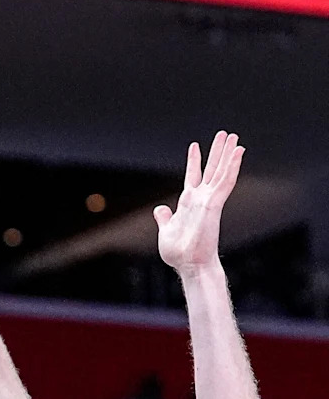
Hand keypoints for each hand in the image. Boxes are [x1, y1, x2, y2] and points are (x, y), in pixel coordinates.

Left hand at [154, 131, 243, 273]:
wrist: (189, 264)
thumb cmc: (179, 252)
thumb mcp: (166, 230)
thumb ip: (165, 217)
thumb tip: (160, 208)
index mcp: (189, 202)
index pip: (192, 176)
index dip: (194, 161)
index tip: (194, 145)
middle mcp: (201, 198)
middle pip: (211, 169)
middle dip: (217, 152)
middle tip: (224, 134)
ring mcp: (209, 200)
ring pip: (221, 172)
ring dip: (227, 154)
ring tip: (233, 137)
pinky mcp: (215, 204)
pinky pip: (226, 182)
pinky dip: (232, 166)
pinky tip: (239, 152)